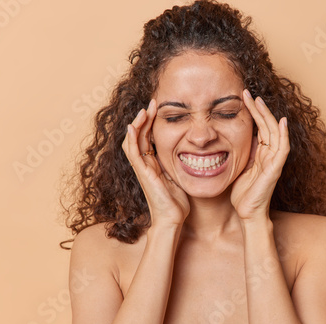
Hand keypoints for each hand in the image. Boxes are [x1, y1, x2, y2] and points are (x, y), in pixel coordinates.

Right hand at [122, 100, 189, 226]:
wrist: (173, 219)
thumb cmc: (178, 202)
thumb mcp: (180, 176)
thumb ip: (180, 163)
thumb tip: (193, 151)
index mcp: (153, 164)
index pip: (148, 138)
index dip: (151, 123)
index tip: (159, 108)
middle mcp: (145, 164)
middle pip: (139, 136)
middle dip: (144, 118)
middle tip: (152, 103)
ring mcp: (142, 169)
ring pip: (133, 141)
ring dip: (137, 124)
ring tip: (144, 110)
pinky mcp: (143, 174)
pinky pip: (133, 154)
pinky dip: (132, 139)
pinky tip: (133, 126)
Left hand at [230, 90, 289, 221]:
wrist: (247, 212)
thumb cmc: (243, 192)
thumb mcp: (239, 167)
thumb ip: (243, 152)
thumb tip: (238, 136)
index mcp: (261, 153)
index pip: (259, 127)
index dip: (253, 112)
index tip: (243, 97)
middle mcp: (269, 154)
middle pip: (267, 125)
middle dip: (258, 108)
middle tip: (247, 93)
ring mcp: (274, 161)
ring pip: (275, 132)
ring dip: (267, 116)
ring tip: (258, 101)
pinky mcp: (275, 169)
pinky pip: (282, 149)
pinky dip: (283, 135)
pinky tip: (281, 122)